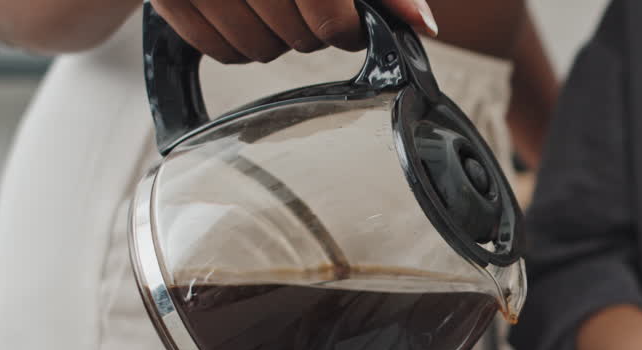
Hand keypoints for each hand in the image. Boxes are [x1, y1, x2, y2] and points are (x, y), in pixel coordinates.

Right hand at [152, 0, 438, 63]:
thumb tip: (422, 25)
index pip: (331, 21)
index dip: (348, 28)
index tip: (349, 21)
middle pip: (298, 40)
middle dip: (310, 29)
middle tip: (302, 1)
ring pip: (259, 52)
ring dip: (274, 37)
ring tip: (268, 0)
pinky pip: (219, 52)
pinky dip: (235, 40)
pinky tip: (238, 8)